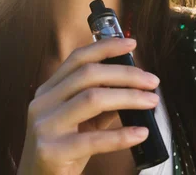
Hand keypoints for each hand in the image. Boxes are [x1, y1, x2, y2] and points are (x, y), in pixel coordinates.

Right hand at [17, 38, 159, 174]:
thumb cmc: (60, 153)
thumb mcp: (78, 123)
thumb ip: (100, 105)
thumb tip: (132, 88)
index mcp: (48, 91)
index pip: (77, 58)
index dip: (105, 47)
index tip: (132, 44)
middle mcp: (43, 103)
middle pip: (88, 74)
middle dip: (126, 74)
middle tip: (152, 81)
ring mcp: (45, 126)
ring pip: (92, 99)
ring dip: (128, 97)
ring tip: (151, 102)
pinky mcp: (51, 151)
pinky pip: (93, 139)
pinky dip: (121, 135)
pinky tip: (141, 133)